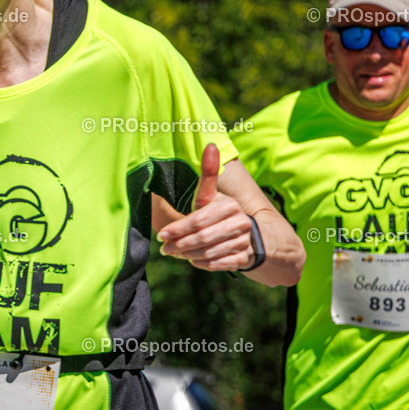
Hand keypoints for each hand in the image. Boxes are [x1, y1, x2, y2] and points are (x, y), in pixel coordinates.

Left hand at [154, 144, 254, 270]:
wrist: (246, 236)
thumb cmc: (217, 213)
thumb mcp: (210, 195)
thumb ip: (208, 173)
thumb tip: (211, 144)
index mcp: (229, 205)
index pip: (198, 220)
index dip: (178, 228)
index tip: (162, 235)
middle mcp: (240, 222)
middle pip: (202, 238)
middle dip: (180, 245)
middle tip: (165, 248)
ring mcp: (244, 241)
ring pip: (209, 253)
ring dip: (189, 255)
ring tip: (176, 253)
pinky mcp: (244, 258)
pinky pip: (218, 265)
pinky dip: (203, 264)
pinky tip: (193, 260)